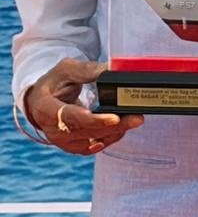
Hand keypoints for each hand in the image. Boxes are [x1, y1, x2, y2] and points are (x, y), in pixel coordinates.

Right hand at [24, 58, 143, 155]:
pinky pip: (93, 147)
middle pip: (86, 132)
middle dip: (114, 126)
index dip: (94, 120)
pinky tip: (122, 128)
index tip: (115, 118)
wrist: (41, 100)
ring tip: (134, 120)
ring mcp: (62, 141)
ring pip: (92, 142)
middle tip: (137, 118)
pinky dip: (109, 138)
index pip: (71, 118)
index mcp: (46, 108)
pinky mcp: (72, 146)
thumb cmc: (53, 83)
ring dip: (115, 132)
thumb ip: (88, 70)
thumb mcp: (66, 70)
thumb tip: (113, 69)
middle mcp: (52, 129)